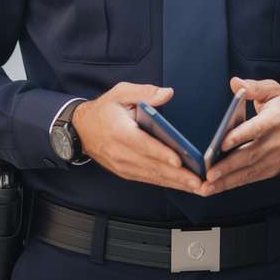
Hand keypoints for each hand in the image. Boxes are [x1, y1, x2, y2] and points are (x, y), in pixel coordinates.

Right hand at [73, 82, 202, 193]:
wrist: (81, 130)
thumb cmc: (104, 110)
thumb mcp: (120, 93)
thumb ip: (144, 92)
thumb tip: (167, 93)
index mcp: (120, 131)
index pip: (143, 145)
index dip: (162, 153)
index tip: (179, 160)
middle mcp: (121, 152)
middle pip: (152, 165)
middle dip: (177, 175)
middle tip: (198, 181)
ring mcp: (123, 165)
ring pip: (152, 176)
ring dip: (175, 183)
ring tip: (197, 187)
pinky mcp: (126, 172)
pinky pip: (149, 179)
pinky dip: (167, 183)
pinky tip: (183, 186)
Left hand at [198, 78, 279, 196]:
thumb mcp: (273, 91)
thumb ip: (253, 87)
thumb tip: (235, 83)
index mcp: (275, 120)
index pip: (256, 129)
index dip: (239, 136)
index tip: (222, 143)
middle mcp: (276, 142)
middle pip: (249, 155)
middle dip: (227, 166)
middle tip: (209, 173)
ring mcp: (274, 158)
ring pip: (248, 171)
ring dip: (226, 180)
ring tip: (207, 186)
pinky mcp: (272, 170)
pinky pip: (251, 178)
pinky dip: (233, 184)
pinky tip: (218, 187)